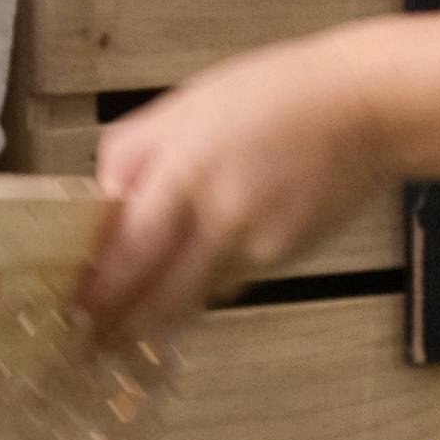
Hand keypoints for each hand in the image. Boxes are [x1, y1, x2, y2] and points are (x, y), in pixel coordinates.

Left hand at [83, 37, 390, 348]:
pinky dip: (206, 284)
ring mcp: (256, 242)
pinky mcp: (284, 257)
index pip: (130, 247)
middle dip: (122, 324)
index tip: (74, 312)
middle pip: (159, 291)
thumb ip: (138, 152)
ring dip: (159, 319)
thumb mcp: (187, 104)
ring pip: (194, 295)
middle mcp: (219, 213)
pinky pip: (229, 278)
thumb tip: (102, 200)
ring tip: (130, 336)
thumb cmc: (271, 93)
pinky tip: (196, 282)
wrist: (365, 107)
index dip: (101, 288)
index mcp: (185, 167)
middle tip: (92, 346)